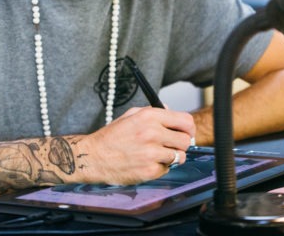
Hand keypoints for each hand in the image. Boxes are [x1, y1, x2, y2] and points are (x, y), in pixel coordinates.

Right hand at [75, 107, 195, 184]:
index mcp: (149, 116)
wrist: (94, 157)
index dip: (189, 128)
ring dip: (171, 157)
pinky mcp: (149, 171)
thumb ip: (154, 112)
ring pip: (179, 156)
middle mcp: (152, 133)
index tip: (187, 132)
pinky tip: (146, 162)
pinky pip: (166, 169)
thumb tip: (172, 111)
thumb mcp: (131, 115)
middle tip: (170, 145)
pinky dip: (159, 167)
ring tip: (156, 154)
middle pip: (186, 140)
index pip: (186, 121)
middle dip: (180, 144)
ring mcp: (151, 153)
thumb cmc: (112, 136)